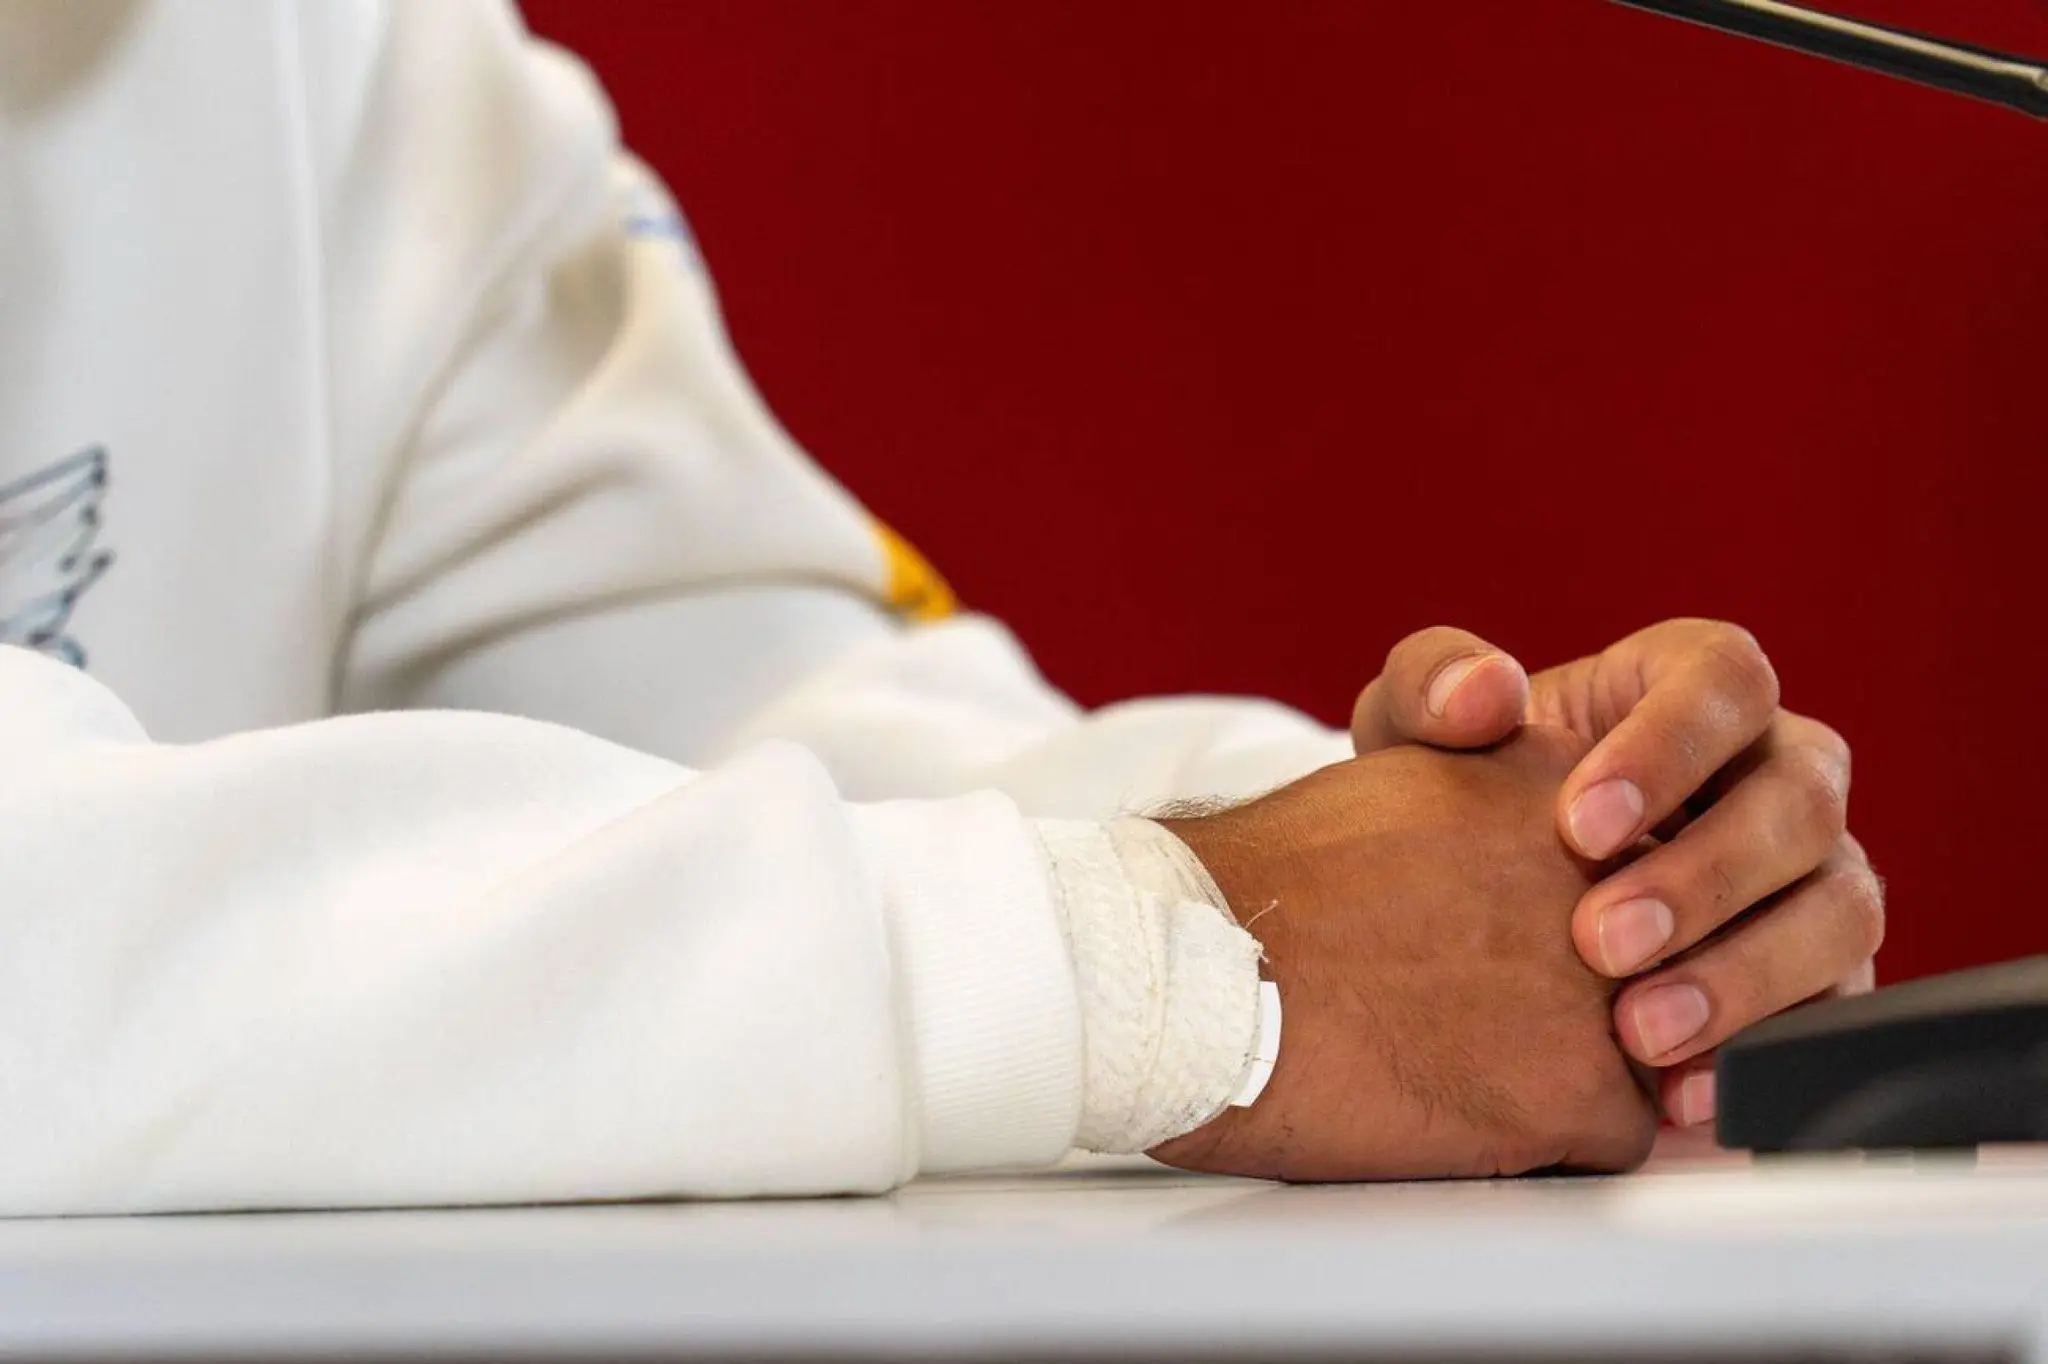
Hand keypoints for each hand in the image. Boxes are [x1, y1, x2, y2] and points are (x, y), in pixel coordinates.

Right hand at [1151, 728, 1657, 1181]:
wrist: (1197, 975)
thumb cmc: (1268, 887)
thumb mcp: (1405, 780)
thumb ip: (1506, 799)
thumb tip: (1559, 854)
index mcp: (1559, 782)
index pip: (1647, 856)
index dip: (1584, 908)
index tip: (1505, 928)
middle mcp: (1607, 871)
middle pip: (1665, 947)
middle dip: (1599, 984)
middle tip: (1486, 997)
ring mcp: (1605, 982)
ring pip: (1660, 1039)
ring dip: (1583, 1058)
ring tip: (1475, 1051)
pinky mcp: (1584, 1087)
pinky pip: (1625, 1131)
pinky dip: (1556, 1137)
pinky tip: (1470, 1102)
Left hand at [1349, 620, 1882, 1128]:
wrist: (1465, 900)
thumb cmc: (1457, 789)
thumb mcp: (1418, 728)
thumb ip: (1429, 686)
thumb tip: (1484, 689)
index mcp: (1694, 688)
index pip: (1726, 681)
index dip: (1669, 746)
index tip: (1579, 823)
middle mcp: (1776, 771)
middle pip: (1800, 801)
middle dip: (1704, 876)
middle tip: (1598, 942)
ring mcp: (1811, 874)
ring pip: (1840, 910)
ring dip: (1746, 976)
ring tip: (1639, 1032)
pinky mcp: (1816, 973)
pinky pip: (1830, 1013)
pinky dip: (1762, 1055)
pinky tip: (1682, 1094)